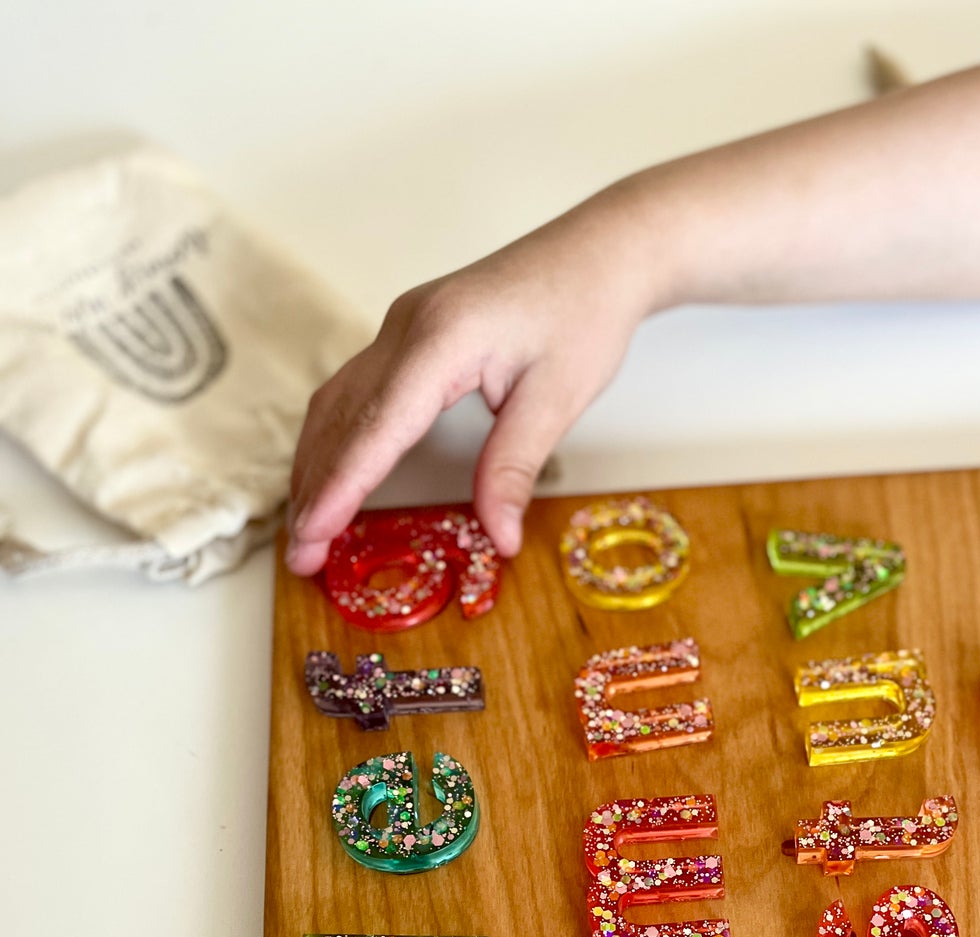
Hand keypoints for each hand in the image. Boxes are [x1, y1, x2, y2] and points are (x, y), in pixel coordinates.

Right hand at [286, 196, 653, 573]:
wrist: (596, 253)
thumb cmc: (584, 312)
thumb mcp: (558, 399)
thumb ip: (515, 468)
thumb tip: (499, 538)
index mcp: (441, 338)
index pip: (375, 427)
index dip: (339, 487)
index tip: (313, 535)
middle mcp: (405, 327)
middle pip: (340, 418)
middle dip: (314, 490)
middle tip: (302, 557)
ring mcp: (400, 327)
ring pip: (335, 404)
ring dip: (315, 467)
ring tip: (307, 530)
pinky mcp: (407, 335)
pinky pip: (353, 392)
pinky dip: (334, 440)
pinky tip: (330, 476)